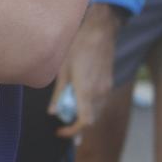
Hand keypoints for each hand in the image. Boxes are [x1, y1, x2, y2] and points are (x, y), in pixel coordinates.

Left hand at [52, 3, 120, 138]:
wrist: (100, 30)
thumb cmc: (78, 46)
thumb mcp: (62, 69)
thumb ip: (58, 93)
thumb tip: (53, 112)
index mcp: (87, 92)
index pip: (85, 122)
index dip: (72, 131)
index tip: (60, 130)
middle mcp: (100, 94)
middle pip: (91, 120)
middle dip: (76, 124)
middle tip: (61, 121)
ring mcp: (107, 89)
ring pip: (96, 111)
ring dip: (83, 114)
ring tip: (67, 107)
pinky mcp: (109, 83)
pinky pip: (100, 101)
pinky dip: (89, 105)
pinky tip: (78, 96)